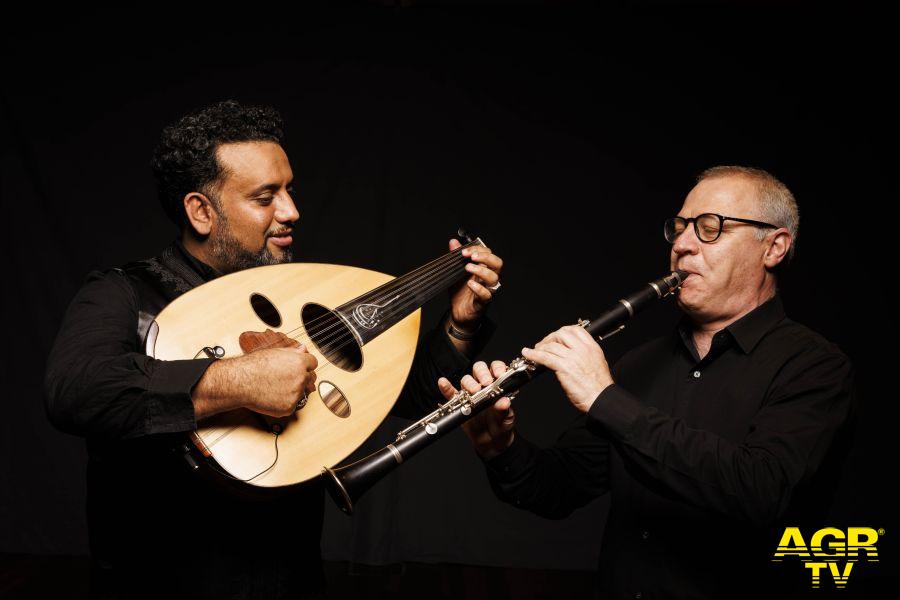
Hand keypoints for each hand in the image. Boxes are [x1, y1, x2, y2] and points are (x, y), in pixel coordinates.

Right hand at [193, 345, 317, 418]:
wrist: (240, 382)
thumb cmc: (253, 366)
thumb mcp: (274, 352)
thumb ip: (293, 351)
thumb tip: (303, 349)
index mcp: (299, 362)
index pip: (313, 363)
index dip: (305, 364)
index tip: (299, 367)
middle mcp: (300, 378)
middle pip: (309, 378)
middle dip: (300, 377)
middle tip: (285, 378)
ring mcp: (296, 394)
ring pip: (301, 392)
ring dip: (293, 390)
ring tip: (275, 386)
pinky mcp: (289, 407)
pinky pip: (292, 405)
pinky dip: (284, 402)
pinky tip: (273, 396)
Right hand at [438, 360, 514, 459]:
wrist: (491, 442)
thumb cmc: (501, 426)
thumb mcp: (506, 419)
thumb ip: (504, 410)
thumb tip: (504, 402)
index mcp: (497, 385)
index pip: (496, 368)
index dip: (497, 368)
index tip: (499, 375)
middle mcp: (483, 386)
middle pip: (479, 370)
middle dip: (482, 373)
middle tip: (486, 383)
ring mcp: (470, 394)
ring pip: (466, 380)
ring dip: (469, 383)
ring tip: (473, 392)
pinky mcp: (458, 404)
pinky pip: (451, 394)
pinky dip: (446, 388)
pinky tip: (443, 383)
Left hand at [447, 239, 502, 331]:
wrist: (458, 312)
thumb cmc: (460, 292)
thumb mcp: (455, 271)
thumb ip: (456, 257)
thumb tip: (453, 242)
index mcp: (483, 268)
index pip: (488, 253)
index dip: (478, 249)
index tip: (464, 251)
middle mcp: (488, 278)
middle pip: (497, 263)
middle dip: (486, 257)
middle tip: (472, 256)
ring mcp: (487, 290)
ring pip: (494, 278)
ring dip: (481, 270)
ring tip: (467, 268)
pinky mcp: (483, 302)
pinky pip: (487, 295)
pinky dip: (479, 288)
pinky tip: (470, 284)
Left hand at [521, 325, 612, 412]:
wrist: (601, 398)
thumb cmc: (599, 387)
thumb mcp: (597, 363)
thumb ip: (585, 356)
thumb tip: (571, 354)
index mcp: (592, 348)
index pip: (576, 330)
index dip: (563, 332)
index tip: (556, 337)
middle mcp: (582, 350)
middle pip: (562, 333)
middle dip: (550, 337)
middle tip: (544, 344)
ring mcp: (573, 358)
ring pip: (552, 345)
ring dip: (541, 347)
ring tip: (535, 351)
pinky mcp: (564, 367)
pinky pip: (545, 357)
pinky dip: (534, 354)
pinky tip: (527, 353)